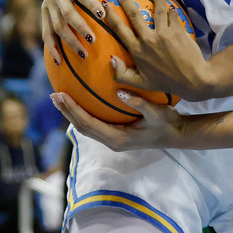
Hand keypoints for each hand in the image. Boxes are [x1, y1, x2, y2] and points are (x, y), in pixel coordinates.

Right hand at [40, 0, 144, 64]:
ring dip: (68, 40)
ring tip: (83, 54)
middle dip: (79, 27)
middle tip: (93, 40)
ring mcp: (48, 5)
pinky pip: (46, 33)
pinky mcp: (44, 15)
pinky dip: (52, 48)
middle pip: (66, 12)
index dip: (89, 3)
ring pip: (56, 25)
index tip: (102, 13)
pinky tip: (61, 62)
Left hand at [50, 90, 184, 151]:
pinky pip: (94, 125)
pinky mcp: (116, 135)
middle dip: (66, 111)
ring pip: (86, 127)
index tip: (61, 95)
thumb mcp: (156, 112)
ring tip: (60, 99)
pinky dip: (82, 114)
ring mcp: (113, 140)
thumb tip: (120, 91)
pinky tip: (79, 103)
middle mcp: (112, 141)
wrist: (178, 135)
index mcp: (117, 138)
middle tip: (54, 95)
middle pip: (81, 127)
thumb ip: (138, 102)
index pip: (88, 123)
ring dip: (72, 113)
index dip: (73, 109)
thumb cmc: (168, 123)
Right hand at [106, 0, 210, 99]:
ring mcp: (163, 33)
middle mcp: (148, 39)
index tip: (105, 4)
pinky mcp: (177, 30)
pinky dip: (171, 10)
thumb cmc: (166, 82)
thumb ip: (121, 74)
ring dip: (156, 0)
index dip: (110, 15)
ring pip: (157, 10)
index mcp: (137, 50)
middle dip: (126, 0)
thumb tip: (110, 59)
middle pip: (134, 15)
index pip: (119, 29)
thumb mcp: (140, 83)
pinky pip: (172, 15)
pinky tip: (171, 8)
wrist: (193, 79)